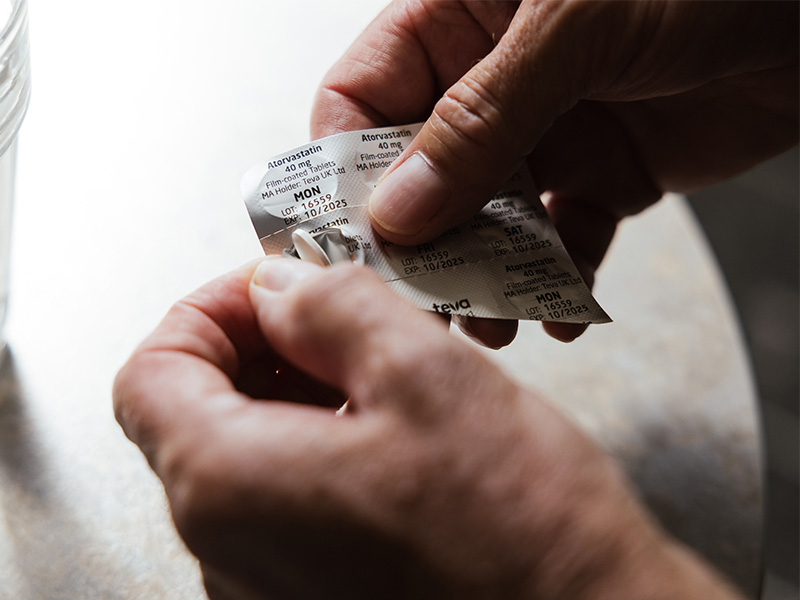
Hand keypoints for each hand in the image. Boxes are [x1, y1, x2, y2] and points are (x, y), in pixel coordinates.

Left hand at [114, 258, 743, 598]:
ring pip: (251, 451)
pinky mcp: (317, 593)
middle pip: (198, 410)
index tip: (279, 285)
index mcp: (227, 487)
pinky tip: (396, 423)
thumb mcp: (424, 374)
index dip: (211, 308)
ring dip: (304, 388)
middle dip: (266, 342)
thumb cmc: (520, 532)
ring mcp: (270, 583)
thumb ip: (330, 307)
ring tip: (385, 363)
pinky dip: (326, 440)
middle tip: (345, 313)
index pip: (152, 371)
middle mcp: (228, 550)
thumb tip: (278, 286)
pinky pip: (291, 497)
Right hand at [311, 0, 797, 343]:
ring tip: (494, 320)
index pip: (362, 99)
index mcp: (458, 18)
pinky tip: (562, 311)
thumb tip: (398, 209)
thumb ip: (482, 120)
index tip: (351, 240)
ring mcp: (547, 132)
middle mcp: (491, 81)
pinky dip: (560, 282)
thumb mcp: (575, 26)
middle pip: (420, 176)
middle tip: (427, 300)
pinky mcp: (603, 175)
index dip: (345, 171)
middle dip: (422, 244)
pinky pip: (562, 241)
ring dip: (488, 277)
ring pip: (488, 221)